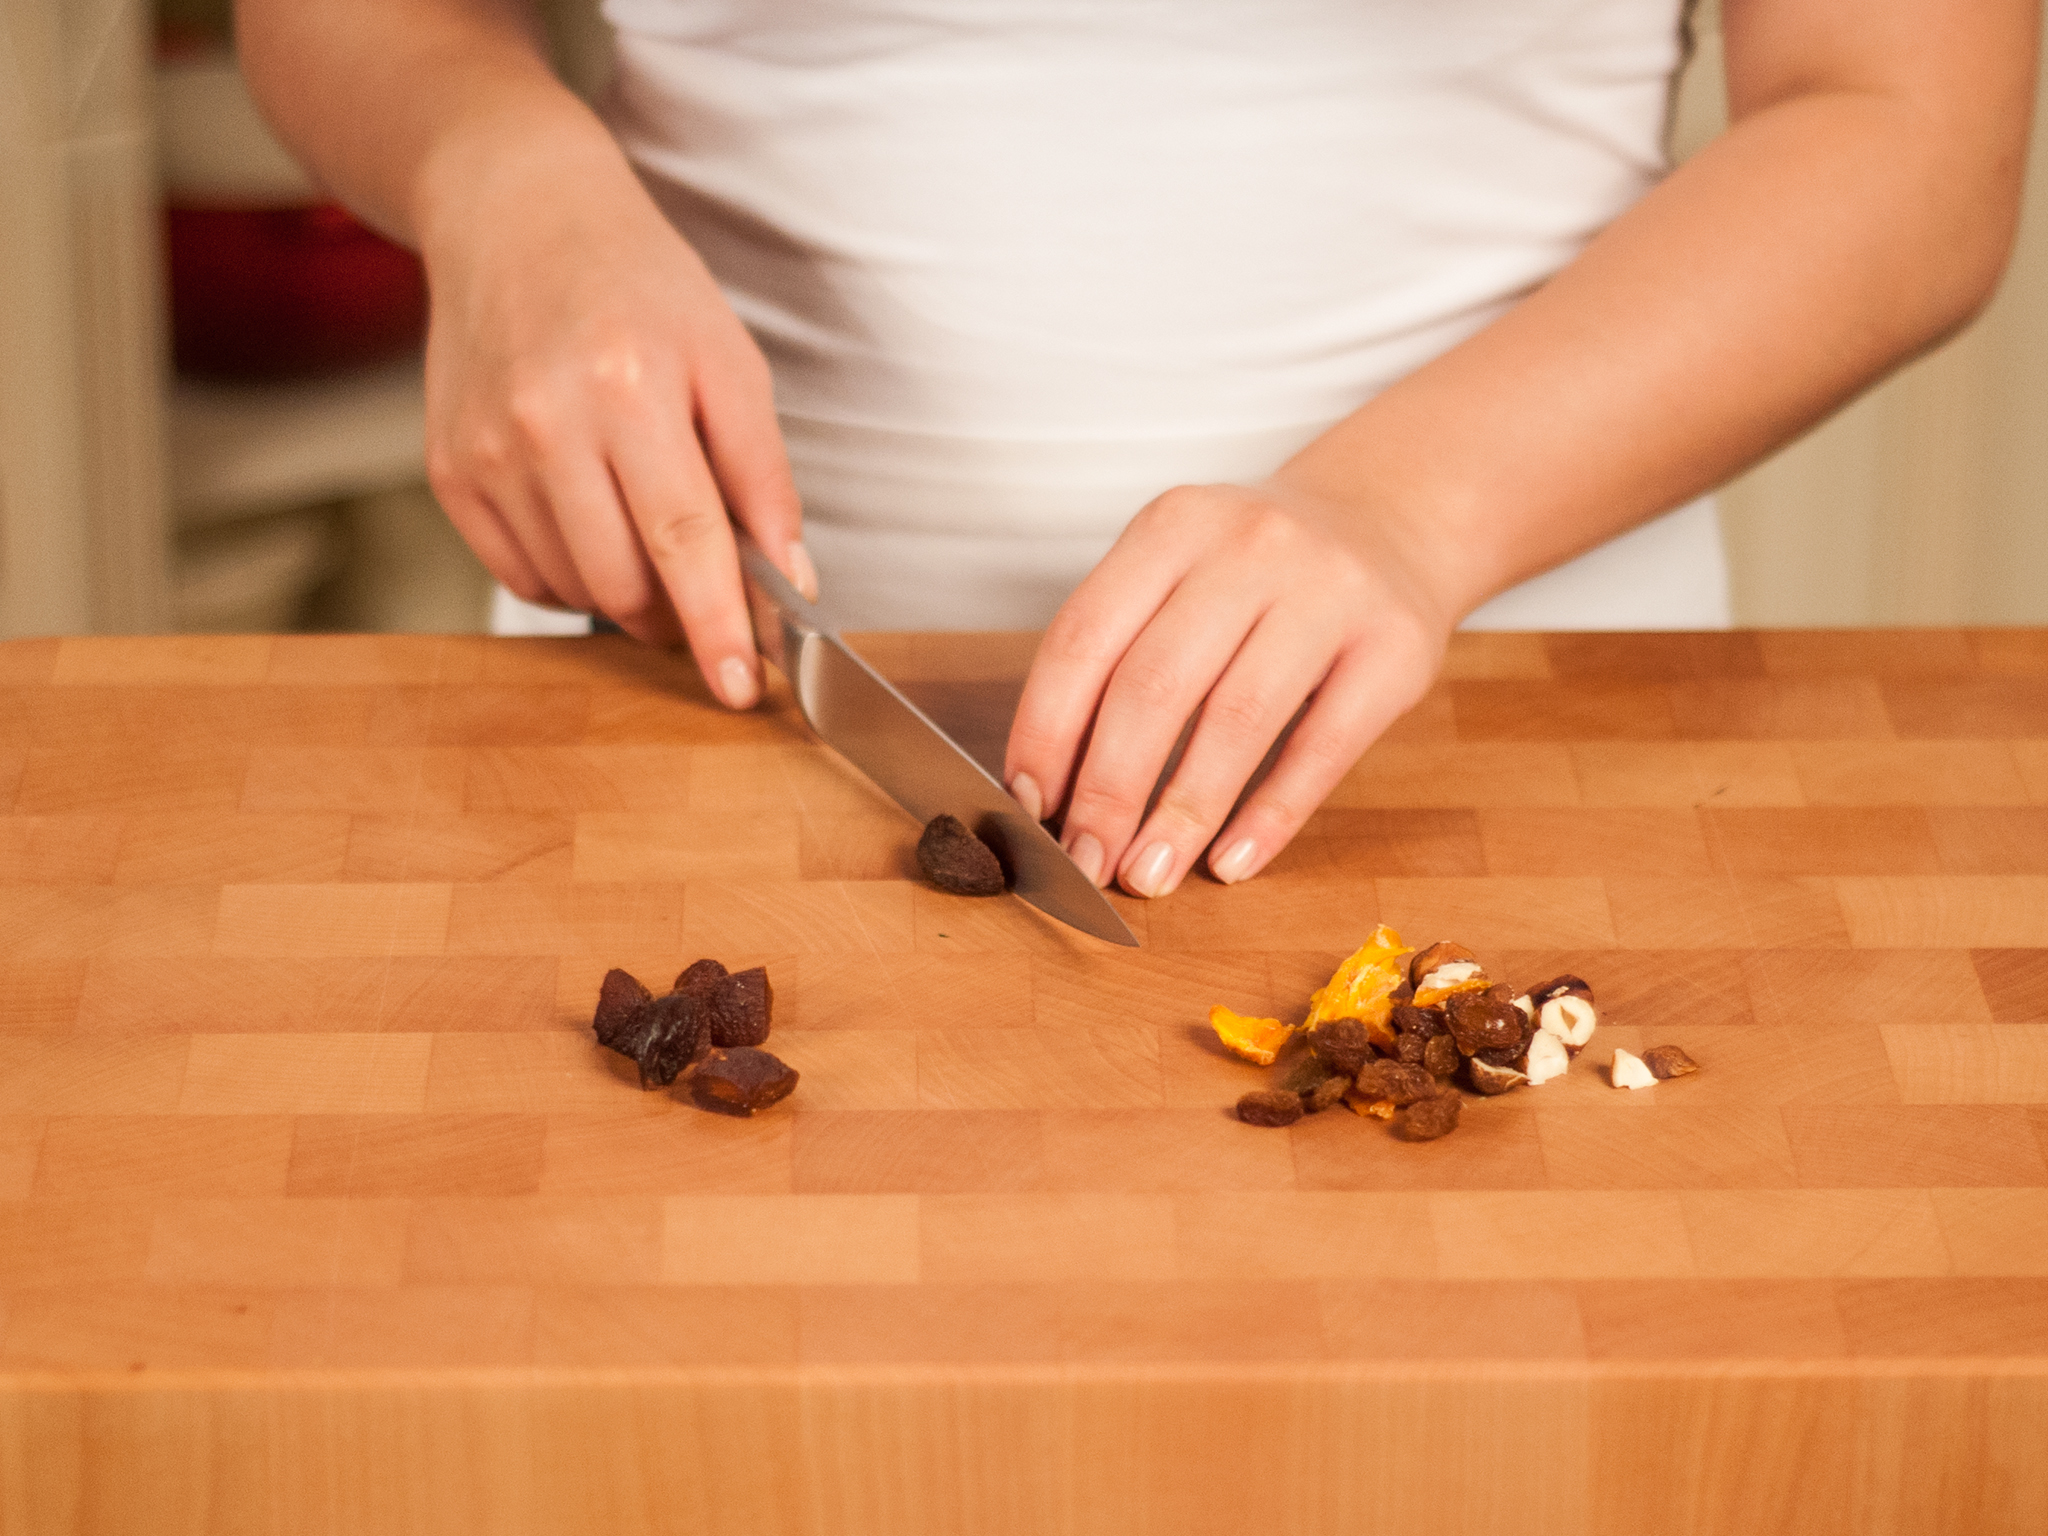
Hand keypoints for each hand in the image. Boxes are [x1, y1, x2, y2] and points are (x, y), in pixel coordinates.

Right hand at [418, 132, 811, 705]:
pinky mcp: (446, 472)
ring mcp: (484, 452)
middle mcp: (544, 423)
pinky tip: (588, 517)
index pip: (683, 540)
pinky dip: (571, 575)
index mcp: (629, 386)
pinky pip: (522, 577)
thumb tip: (790, 580)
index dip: (717, 626)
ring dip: (626, 590)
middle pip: (624, 582)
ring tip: (640, 519)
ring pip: (573, 590)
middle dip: (678, 612)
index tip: (741, 688)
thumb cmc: (637, 287)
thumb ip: (762, 476)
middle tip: (705, 588)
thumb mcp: (728, 360)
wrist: (515, 217)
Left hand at [1003, 480, 1453, 895]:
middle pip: (1154, 684)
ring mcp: (1330, 592)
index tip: (1029, 808)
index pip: (1084, 638)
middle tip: (1085, 862)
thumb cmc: (1260, 573)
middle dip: (1107, 789)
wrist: (1393, 517)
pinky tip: (1232, 862)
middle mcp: (1250, 546)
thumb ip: (1121, 652)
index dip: (1046, 732)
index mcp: (1174, 526)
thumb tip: (1051, 787)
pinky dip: (1270, 816)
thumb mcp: (1183, 571)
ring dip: (1182, 813)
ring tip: (1149, 874)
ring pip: (1236, 719)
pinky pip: (1322, 748)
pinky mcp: (1395, 648)